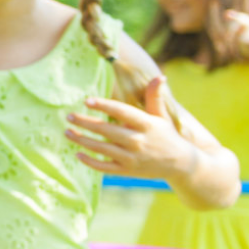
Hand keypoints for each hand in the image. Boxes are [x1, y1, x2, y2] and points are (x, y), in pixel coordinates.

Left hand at [66, 77, 199, 180]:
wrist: (181, 164)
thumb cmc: (167, 134)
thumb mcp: (162, 115)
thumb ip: (155, 97)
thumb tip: (160, 77)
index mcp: (146, 125)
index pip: (122, 112)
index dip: (104, 105)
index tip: (87, 100)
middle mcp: (138, 141)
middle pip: (106, 130)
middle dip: (84, 122)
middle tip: (68, 116)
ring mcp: (132, 158)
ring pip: (101, 148)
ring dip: (81, 140)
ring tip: (67, 132)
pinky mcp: (127, 171)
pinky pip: (104, 167)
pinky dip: (89, 161)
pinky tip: (77, 154)